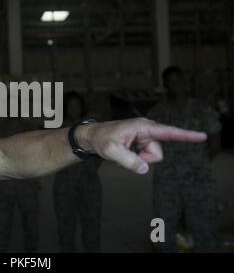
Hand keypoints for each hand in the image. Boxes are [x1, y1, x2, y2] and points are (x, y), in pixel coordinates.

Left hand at [78, 118, 206, 173]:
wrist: (92, 137)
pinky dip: (136, 158)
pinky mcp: (141, 143)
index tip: (203, 136)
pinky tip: (125, 151)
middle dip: (143, 159)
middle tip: (125, 152)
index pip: (169, 132)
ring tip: (123, 151)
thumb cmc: (101, 139)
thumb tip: (144, 169)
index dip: (186, 136)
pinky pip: (145, 158)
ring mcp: (144, 137)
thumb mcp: (111, 151)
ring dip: (138, 159)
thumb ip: (129, 161)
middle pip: (157, 153)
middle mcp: (147, 130)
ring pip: (151, 157)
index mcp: (143, 127)